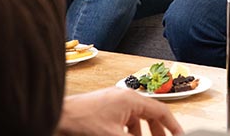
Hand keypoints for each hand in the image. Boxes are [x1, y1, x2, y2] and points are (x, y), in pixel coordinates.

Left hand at [55, 87, 182, 135]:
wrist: (56, 116)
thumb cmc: (81, 122)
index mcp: (131, 100)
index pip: (161, 111)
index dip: (173, 127)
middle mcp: (124, 97)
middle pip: (149, 115)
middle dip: (157, 132)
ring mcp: (113, 102)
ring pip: (135, 119)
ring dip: (142, 134)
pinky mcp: (103, 109)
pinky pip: (123, 120)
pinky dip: (128, 132)